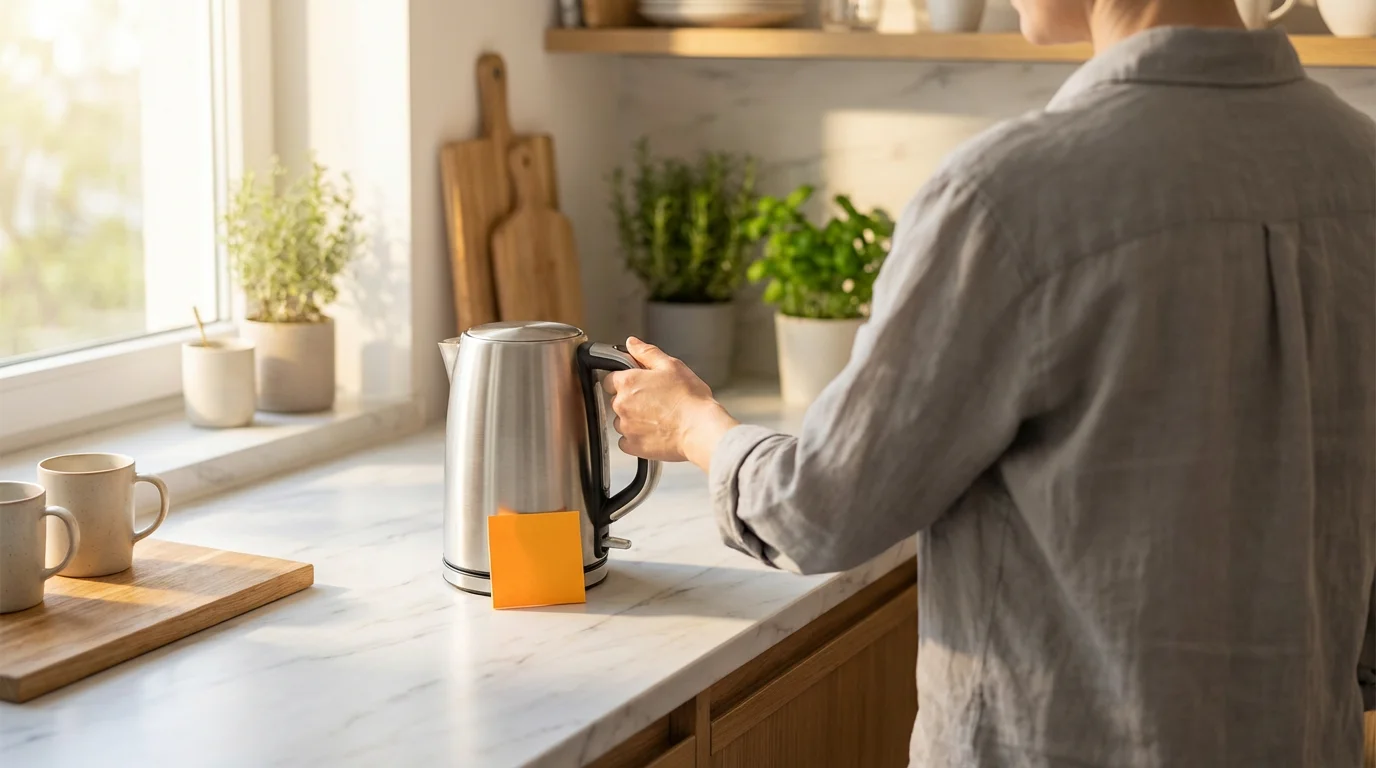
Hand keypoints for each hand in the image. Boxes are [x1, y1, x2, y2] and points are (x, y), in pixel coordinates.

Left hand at [604, 337, 738, 468]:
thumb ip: (646, 353)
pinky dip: (637, 438)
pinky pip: (627, 442)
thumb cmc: (689, 398)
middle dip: (632, 400)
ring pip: (622, 422)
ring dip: (634, 420)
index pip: (610, 379)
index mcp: (628, 382)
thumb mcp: (671, 365)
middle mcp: (622, 405)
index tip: (639, 385)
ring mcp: (626, 427)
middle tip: (656, 401)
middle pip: (616, 401)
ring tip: (658, 418)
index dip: (625, 380)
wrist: (700, 429)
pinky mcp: (633, 446)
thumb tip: (632, 343)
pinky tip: (654, 432)